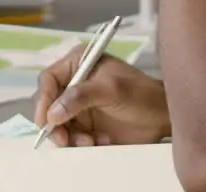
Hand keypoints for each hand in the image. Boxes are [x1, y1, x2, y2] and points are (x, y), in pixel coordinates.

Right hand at [33, 45, 170, 146]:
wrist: (162, 116)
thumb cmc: (141, 94)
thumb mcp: (111, 90)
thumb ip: (80, 97)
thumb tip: (53, 113)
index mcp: (78, 62)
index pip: (48, 79)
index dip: (43, 100)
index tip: (46, 121)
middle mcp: (75, 82)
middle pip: (49, 104)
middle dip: (55, 124)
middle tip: (64, 140)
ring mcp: (79, 104)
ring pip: (58, 124)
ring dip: (70, 136)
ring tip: (91, 141)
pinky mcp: (86, 123)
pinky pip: (71, 135)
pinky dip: (81, 142)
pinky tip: (101, 140)